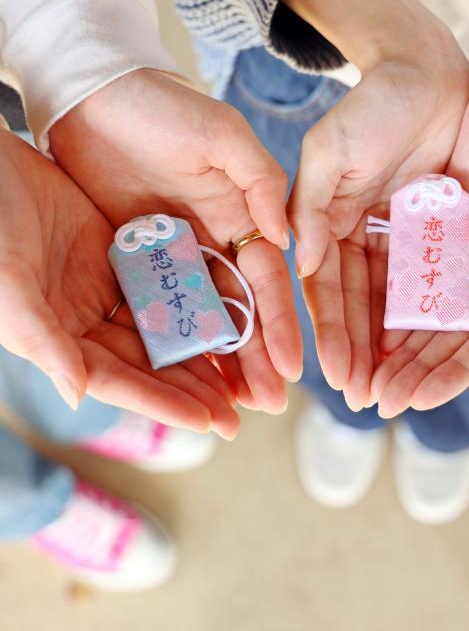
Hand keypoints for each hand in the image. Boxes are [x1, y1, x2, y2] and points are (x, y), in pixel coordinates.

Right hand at [0, 127, 238, 435]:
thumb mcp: (11, 286)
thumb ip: (43, 341)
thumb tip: (78, 396)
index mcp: (57, 337)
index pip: (118, 379)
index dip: (163, 402)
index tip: (209, 421)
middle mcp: (83, 319)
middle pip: (147, 360)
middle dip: (191, 387)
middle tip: (239, 413)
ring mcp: (102, 284)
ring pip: (159, 324)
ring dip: (197, 348)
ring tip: (241, 372)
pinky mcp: (118, 250)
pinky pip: (161, 279)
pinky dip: (190, 296)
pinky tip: (225, 310)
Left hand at [49, 69, 302, 414]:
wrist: (94, 96)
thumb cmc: (163, 107)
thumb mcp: (221, 134)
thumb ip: (259, 179)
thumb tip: (286, 237)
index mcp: (240, 212)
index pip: (266, 279)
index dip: (278, 324)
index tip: (290, 369)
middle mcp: (212, 239)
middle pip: (238, 309)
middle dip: (254, 357)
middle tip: (265, 406)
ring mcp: (173, 251)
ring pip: (200, 316)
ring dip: (216, 360)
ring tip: (228, 407)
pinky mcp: (135, 256)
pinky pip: (156, 306)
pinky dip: (170, 340)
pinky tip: (178, 374)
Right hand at [285, 0, 468, 407]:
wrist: (427, 70)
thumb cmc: (372, 105)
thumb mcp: (330, 152)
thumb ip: (311, 207)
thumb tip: (299, 262)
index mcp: (325, 220)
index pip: (323, 288)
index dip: (328, 332)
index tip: (332, 375)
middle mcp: (357, 235)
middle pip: (357, 305)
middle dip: (358, 352)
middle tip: (365, 399)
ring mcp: (395, 235)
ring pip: (391, 301)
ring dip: (390, 346)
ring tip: (394, 390)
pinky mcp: (432, 229)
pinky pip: (428, 279)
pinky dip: (426, 315)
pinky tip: (427, 350)